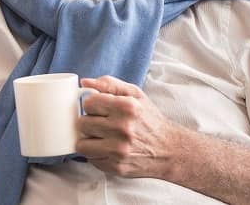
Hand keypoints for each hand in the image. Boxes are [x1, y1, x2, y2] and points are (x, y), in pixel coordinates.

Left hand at [76, 75, 190, 178]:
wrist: (168, 149)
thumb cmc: (149, 120)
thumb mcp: (135, 95)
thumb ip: (109, 84)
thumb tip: (84, 82)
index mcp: (127, 107)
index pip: (88, 103)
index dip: (92, 106)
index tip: (99, 109)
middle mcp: (123, 128)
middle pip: (82, 123)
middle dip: (90, 123)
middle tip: (102, 124)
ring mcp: (119, 150)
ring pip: (82, 144)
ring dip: (89, 140)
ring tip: (102, 138)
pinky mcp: (116, 167)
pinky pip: (91, 159)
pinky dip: (96, 154)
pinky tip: (109, 149)